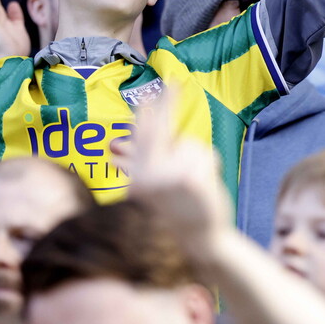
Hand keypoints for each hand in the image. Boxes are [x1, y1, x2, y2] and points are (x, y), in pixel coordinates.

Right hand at [111, 85, 233, 261]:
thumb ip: (140, 163)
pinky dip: (210, 166)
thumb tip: (115, 147)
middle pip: (161, 129)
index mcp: (137, 178)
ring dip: (199, 158)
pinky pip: (206, 155)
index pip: (142, 138)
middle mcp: (148, 176)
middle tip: (174, 81)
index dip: (148, 113)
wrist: (202, 242)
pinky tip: (207, 186)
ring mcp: (169, 177)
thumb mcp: (155, 188)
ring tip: (197, 183)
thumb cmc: (178, 213)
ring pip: (189, 144)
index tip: (148, 94)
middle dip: (168, 102)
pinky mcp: (191, 180)